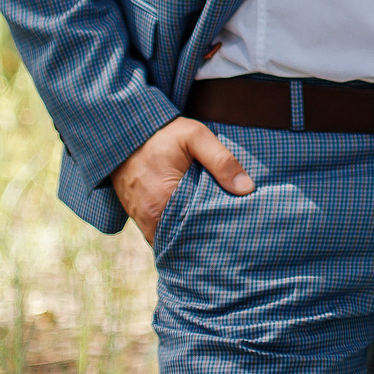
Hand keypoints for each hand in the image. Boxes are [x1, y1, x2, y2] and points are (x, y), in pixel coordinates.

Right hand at [111, 116, 254, 243]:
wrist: (126, 133)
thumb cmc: (163, 134)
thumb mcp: (196, 137)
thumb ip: (222, 161)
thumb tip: (247, 188)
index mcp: (165, 200)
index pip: (197, 231)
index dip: (217, 232)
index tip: (236, 232)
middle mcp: (150, 217)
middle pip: (184, 240)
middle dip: (206, 239)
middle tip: (231, 236)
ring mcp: (142, 219)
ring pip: (172, 239)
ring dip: (190, 237)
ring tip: (215, 233)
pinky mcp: (139, 216)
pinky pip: (160, 233)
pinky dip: (176, 232)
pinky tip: (195, 226)